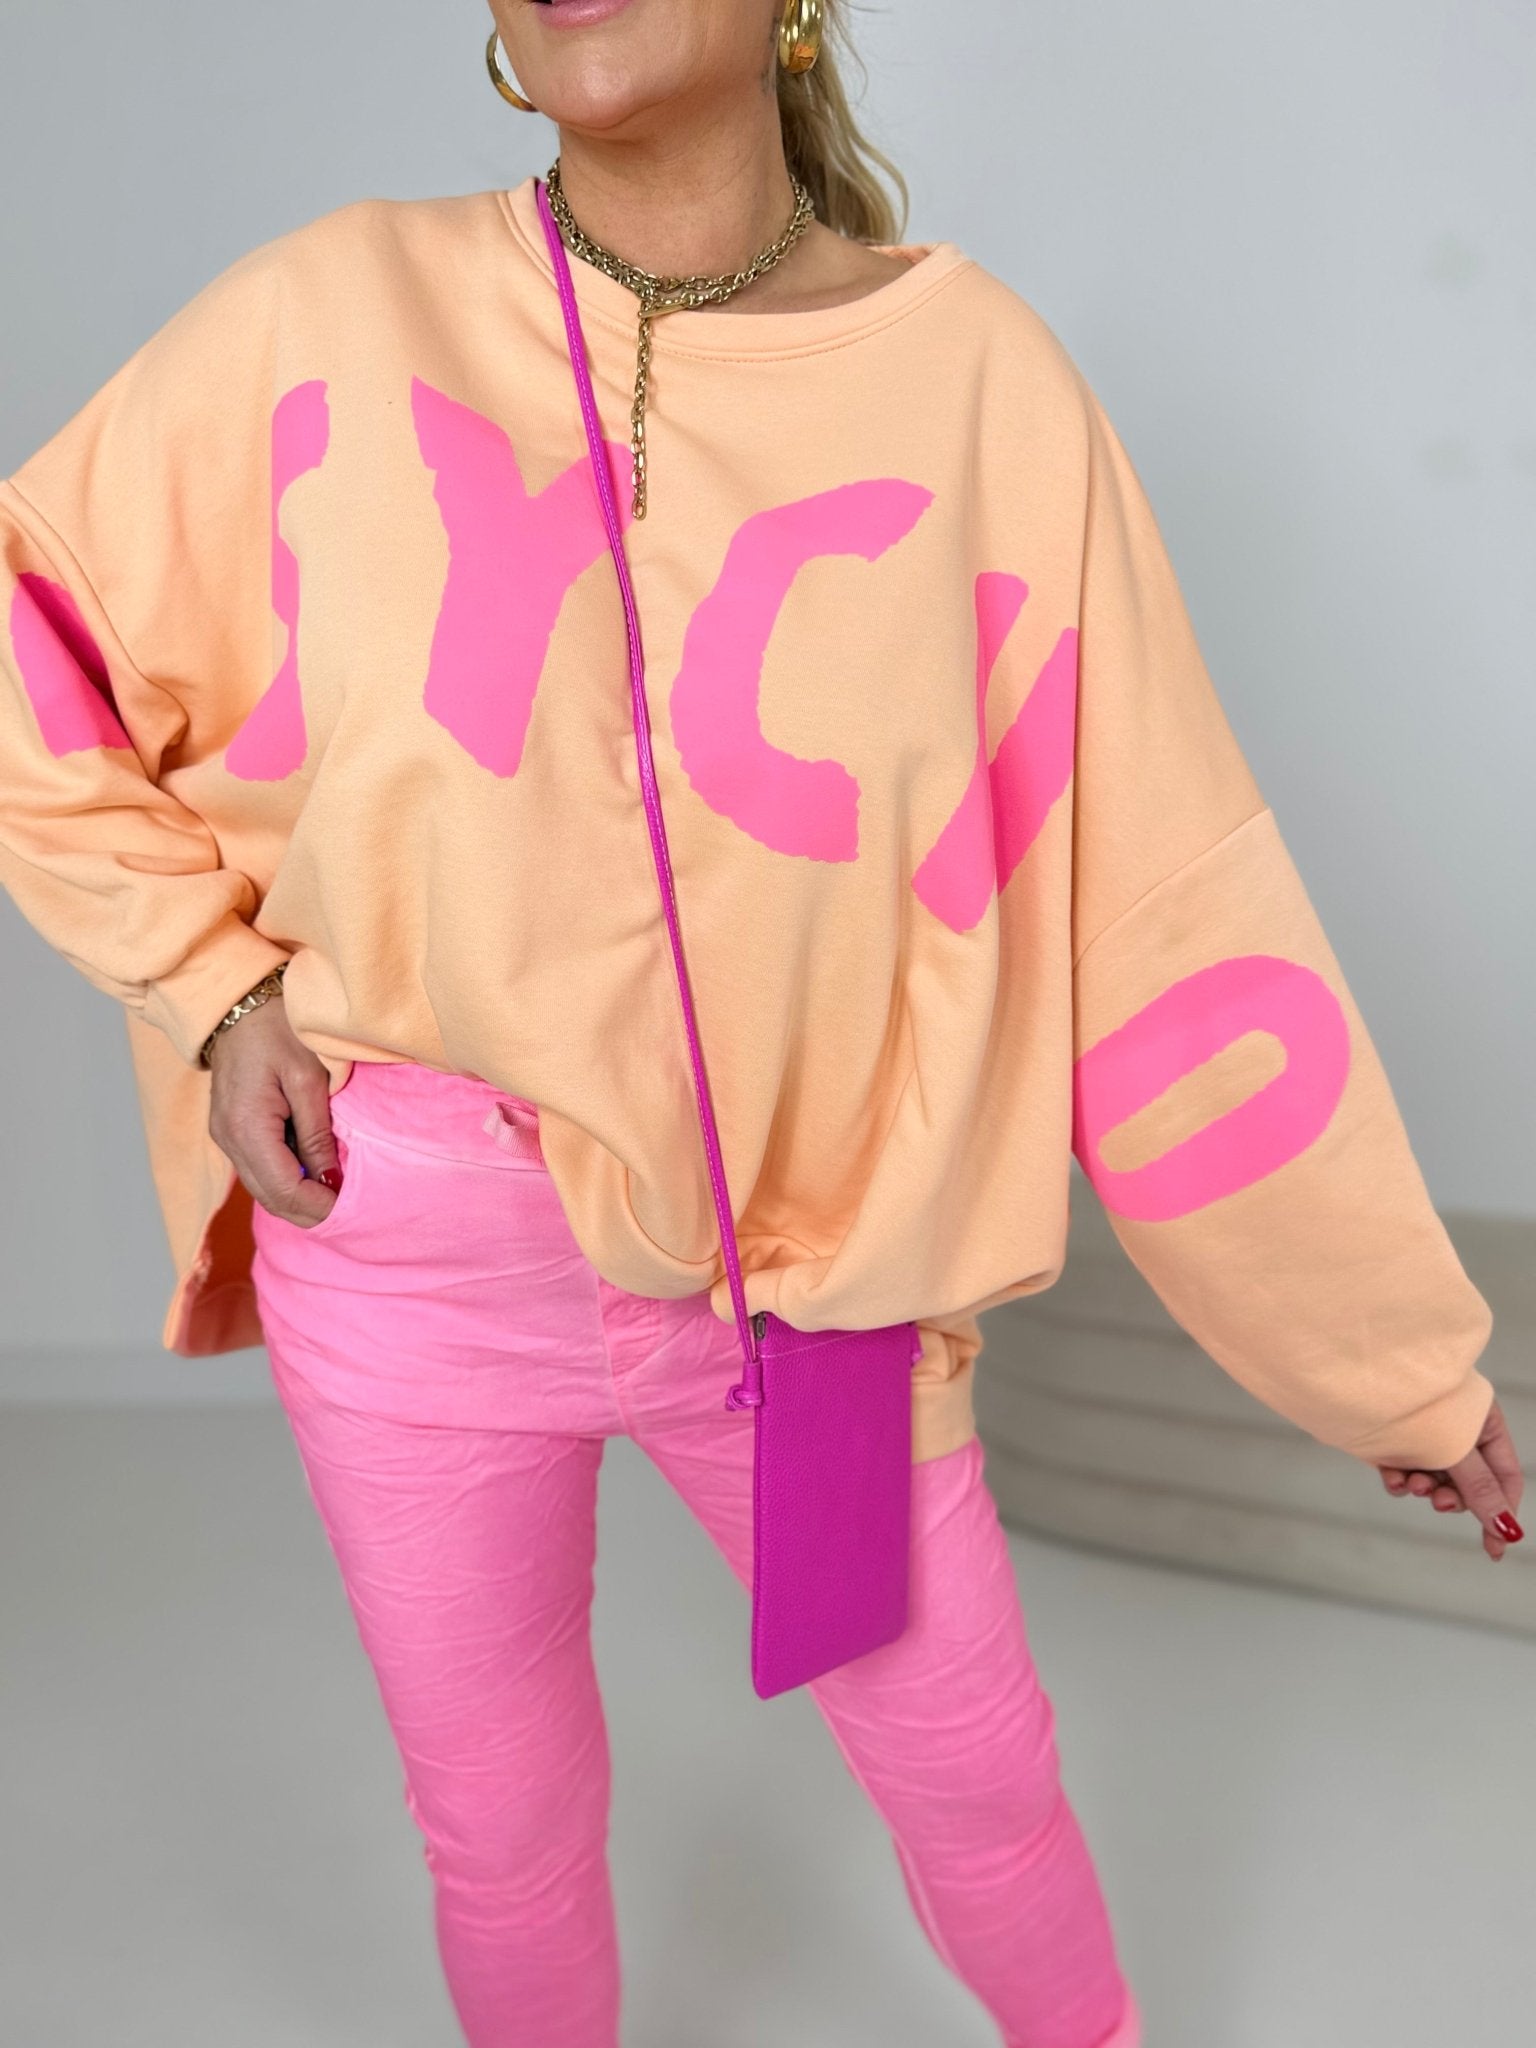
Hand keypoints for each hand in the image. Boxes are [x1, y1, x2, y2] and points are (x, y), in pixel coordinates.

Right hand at [206, 994, 342, 1228]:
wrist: (238, 1005)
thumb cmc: (277, 1030)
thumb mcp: (309, 1077)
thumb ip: (318, 1133)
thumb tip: (330, 1179)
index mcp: (248, 1127)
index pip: (283, 1189)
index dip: (317, 1206)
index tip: (350, 1208)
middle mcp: (228, 1139)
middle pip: (269, 1198)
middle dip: (308, 1212)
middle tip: (347, 1213)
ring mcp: (224, 1137)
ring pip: (262, 1188)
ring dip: (297, 1199)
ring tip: (335, 1199)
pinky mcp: (229, 1131)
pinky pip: (257, 1169)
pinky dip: (284, 1181)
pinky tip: (312, 1177)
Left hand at [1376, 1396, 1524, 1561]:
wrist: (1352, 1381)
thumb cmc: (1414, 1404)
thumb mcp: (1455, 1451)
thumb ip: (1480, 1490)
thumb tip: (1509, 1531)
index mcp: (1483, 1422)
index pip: (1504, 1476)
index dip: (1503, 1512)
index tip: (1496, 1549)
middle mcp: (1457, 1430)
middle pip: (1469, 1483)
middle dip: (1454, 1497)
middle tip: (1438, 1503)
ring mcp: (1425, 1437)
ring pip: (1435, 1481)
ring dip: (1425, 1488)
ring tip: (1413, 1483)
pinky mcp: (1394, 1444)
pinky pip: (1405, 1474)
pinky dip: (1400, 1481)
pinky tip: (1391, 1478)